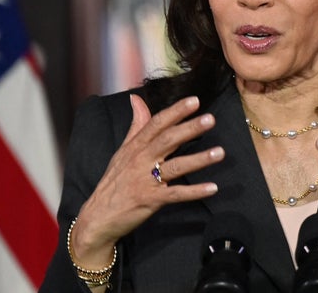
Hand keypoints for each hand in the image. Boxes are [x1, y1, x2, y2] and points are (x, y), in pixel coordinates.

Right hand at [71, 94, 223, 268]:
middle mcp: (140, 160)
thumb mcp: (122, 151)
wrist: (98, 217)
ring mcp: (145, 180)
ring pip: (175, 166)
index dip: (175, 111)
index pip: (156, 123)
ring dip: (198, 159)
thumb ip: (135, 126)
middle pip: (168, 140)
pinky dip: (194, 191)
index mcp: (135, 147)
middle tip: (210, 119)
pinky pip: (175, 194)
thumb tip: (136, 99)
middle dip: (189, 128)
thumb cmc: (114, 182)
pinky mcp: (150, 200)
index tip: (194, 101)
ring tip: (219, 152)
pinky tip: (212, 187)